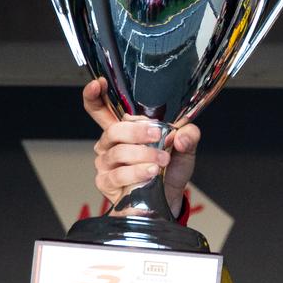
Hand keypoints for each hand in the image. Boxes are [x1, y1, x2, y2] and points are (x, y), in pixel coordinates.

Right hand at [83, 77, 200, 217]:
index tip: (99, 84)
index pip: (100, 108)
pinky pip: (118, 175)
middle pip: (113, 130)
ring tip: (162, 160)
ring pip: (118, 153)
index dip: (94, 96)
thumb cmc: (170, 169)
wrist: (169, 197)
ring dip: (143, 155)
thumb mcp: (185, 148)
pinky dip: (137, 172)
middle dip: (136, 132)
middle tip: (156, 135)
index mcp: (124, 129)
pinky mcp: (106, 182)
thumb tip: (180, 134)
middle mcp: (110, 144)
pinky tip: (151, 173)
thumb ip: (188, 134)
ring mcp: (106, 164)